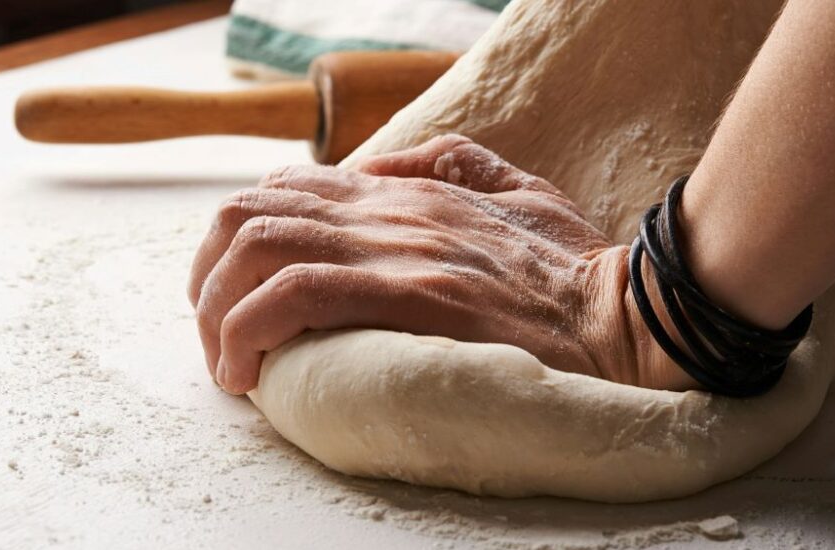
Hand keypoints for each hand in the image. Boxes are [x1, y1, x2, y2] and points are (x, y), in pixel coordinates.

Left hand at [188, 135, 695, 393]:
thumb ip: (451, 162)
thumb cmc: (575, 268)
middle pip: (249, 213)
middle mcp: (389, 210)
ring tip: (227, 363)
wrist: (626, 315)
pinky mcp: (410, 295)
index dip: (240, 241)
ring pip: (257, 247)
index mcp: (406, 191)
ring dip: (217, 309)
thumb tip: (381, 164)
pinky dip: (249, 330)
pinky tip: (248, 371)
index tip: (240, 298)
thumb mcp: (517, 188)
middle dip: (208, 277)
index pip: (284, 189)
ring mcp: (397, 249)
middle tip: (218, 336)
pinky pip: (295, 295)